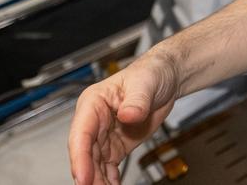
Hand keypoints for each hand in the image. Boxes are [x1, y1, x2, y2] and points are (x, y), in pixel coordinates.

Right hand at [67, 51, 179, 184]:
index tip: (83, 177)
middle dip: (89, 175)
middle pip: (85, 154)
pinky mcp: (116, 146)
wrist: (166, 78)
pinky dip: (109, 180)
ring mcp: (104, 136)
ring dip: (98, 181)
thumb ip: (137, 100)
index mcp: (93, 103)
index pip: (81, 133)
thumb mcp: (146, 82)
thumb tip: (128, 114)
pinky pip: (108, 167)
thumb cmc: (151, 73)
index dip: (80, 157)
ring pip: (95, 164)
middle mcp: (94, 122)